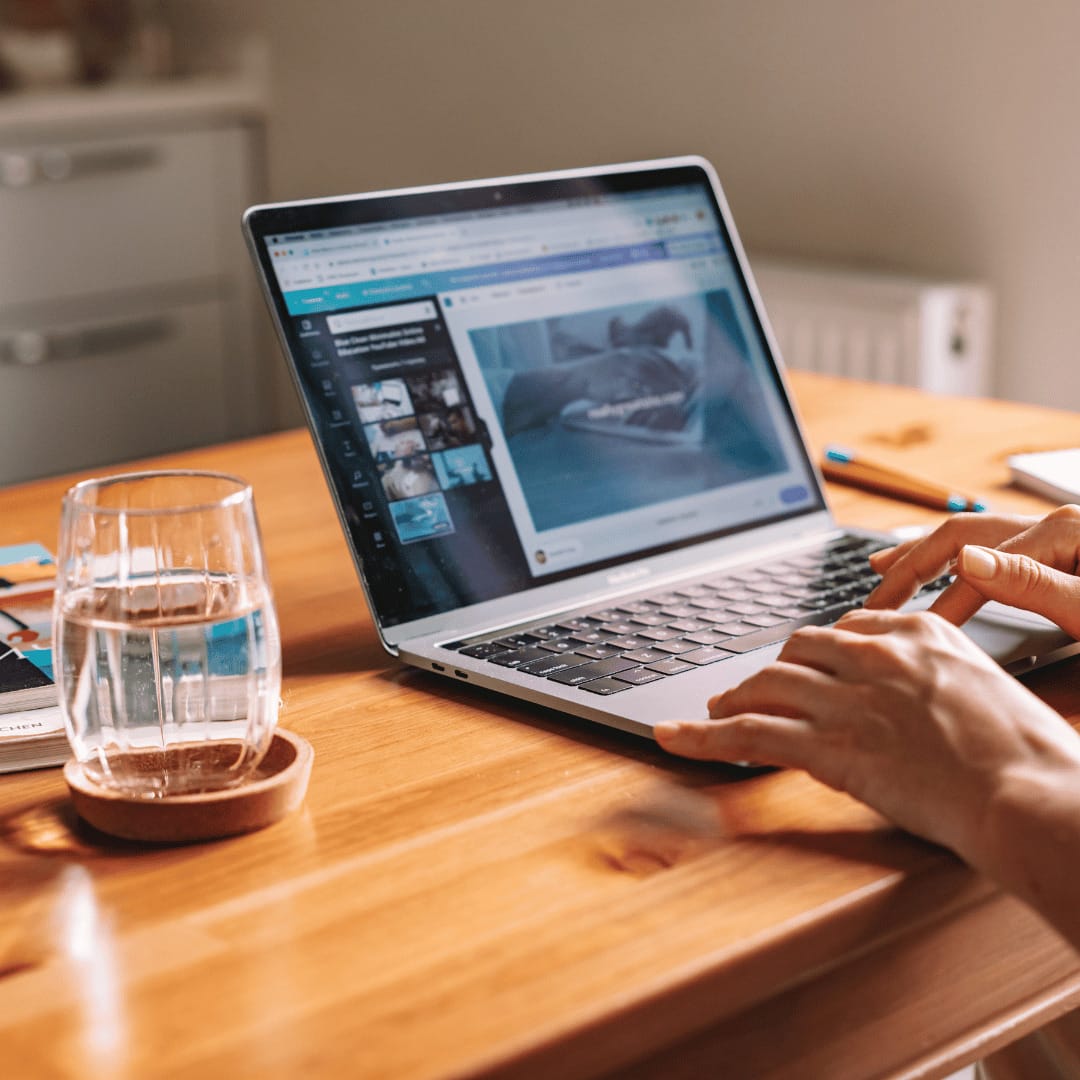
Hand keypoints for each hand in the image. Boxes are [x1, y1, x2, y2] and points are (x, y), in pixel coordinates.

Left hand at [655, 608, 1079, 877]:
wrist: (1031, 794)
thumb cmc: (1026, 753)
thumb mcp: (985, 688)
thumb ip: (937, 676)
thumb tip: (914, 692)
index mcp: (916, 633)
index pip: (843, 629)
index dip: (816, 654)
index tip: (805, 667)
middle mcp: (874, 655)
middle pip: (798, 651)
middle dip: (773, 671)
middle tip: (755, 689)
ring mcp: (847, 698)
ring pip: (766, 685)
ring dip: (735, 697)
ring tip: (715, 709)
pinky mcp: (827, 746)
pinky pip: (748, 734)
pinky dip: (702, 736)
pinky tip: (672, 737)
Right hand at [864, 505, 1079, 637]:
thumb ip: (1030, 582)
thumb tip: (966, 560)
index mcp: (1058, 532)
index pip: (977, 570)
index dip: (941, 604)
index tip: (912, 634)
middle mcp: (1052, 526)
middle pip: (959, 537)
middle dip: (910, 566)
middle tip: (874, 599)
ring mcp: (1058, 535)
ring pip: (972, 539)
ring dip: (924, 554)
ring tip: (884, 567)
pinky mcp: (1064, 551)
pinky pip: (993, 548)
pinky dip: (956, 558)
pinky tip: (947, 566)